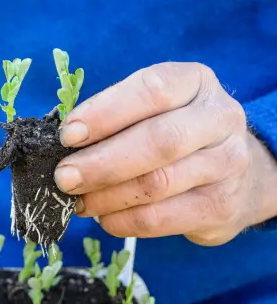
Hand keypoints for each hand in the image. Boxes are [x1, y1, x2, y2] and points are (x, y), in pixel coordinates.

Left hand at [54, 62, 276, 245]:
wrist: (238, 176)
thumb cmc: (174, 133)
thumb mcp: (152, 111)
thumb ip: (115, 119)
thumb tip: (65, 144)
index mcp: (195, 82)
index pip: (152, 89)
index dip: (105, 113)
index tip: (68, 135)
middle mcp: (220, 118)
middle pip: (158, 141)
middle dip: (101, 163)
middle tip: (64, 177)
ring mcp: (227, 164)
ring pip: (157, 183)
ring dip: (106, 196)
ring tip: (78, 200)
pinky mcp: (221, 207)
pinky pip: (161, 218)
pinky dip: (122, 220)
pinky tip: (104, 217)